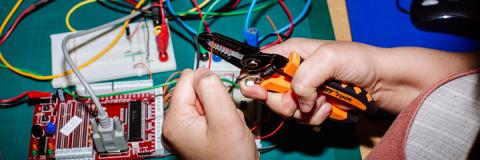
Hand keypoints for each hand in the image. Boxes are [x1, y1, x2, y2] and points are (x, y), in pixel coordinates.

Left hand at [162, 68, 257, 159]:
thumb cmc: (230, 158)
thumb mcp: (224, 118)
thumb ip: (213, 89)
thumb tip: (204, 70)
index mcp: (175, 119)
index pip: (188, 79)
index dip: (208, 83)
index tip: (220, 97)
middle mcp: (176, 124)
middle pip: (198, 90)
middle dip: (216, 100)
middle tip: (224, 119)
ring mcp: (186, 129)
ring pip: (208, 100)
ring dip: (222, 110)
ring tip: (226, 129)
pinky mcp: (197, 132)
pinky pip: (211, 112)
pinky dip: (222, 118)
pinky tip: (226, 132)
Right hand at [241, 38, 477, 124]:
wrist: (382, 82)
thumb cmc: (358, 61)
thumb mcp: (329, 58)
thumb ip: (304, 76)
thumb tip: (297, 97)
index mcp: (290, 52)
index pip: (259, 64)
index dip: (254, 79)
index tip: (259, 92)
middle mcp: (292, 71)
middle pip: (269, 93)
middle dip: (285, 101)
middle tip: (303, 100)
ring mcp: (303, 90)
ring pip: (286, 109)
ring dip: (305, 110)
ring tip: (324, 101)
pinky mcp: (313, 105)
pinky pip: (302, 118)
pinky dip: (315, 116)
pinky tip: (330, 107)